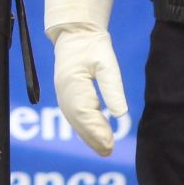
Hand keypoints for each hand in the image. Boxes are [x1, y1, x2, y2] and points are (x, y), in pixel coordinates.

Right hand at [51, 25, 127, 154]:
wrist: (76, 33)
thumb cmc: (92, 46)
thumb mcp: (106, 63)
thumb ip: (112, 88)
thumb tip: (121, 114)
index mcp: (72, 83)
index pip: (84, 113)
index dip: (97, 131)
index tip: (110, 144)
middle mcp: (64, 92)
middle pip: (78, 121)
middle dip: (93, 138)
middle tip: (109, 151)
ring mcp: (62, 93)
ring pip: (74, 120)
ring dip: (88, 135)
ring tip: (104, 148)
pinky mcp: (66, 94)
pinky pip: (73, 115)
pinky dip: (83, 127)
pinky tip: (95, 135)